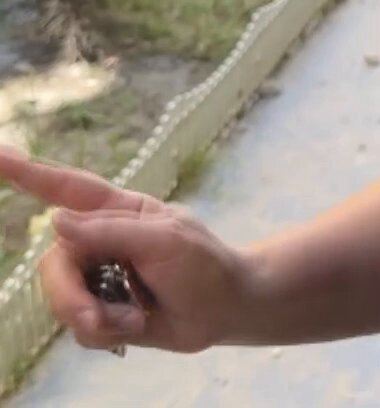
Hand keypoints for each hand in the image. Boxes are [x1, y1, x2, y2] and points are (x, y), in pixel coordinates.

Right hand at [0, 146, 250, 354]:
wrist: (224, 311)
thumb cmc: (203, 263)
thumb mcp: (165, 240)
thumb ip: (110, 232)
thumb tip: (55, 220)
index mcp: (118, 210)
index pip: (68, 187)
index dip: (29, 172)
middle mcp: (100, 240)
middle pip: (54, 264)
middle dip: (70, 296)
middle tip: (95, 317)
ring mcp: (98, 277)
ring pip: (61, 300)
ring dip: (94, 317)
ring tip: (134, 318)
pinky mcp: (100, 310)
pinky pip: (78, 328)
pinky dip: (105, 334)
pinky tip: (135, 325)